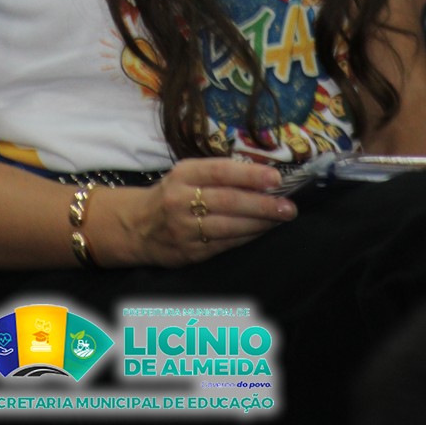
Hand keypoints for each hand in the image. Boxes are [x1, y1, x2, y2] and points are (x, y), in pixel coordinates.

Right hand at [92, 157, 297, 268]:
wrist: (136, 226)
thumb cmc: (171, 194)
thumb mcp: (187, 174)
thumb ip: (217, 173)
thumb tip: (262, 174)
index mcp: (183, 174)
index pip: (221, 171)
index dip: (250, 175)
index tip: (276, 178)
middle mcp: (181, 200)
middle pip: (229, 202)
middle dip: (263, 204)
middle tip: (288, 206)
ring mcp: (184, 228)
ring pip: (230, 226)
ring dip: (260, 223)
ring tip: (281, 217)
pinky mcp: (189, 252)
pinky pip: (225, 244)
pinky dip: (247, 237)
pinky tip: (262, 231)